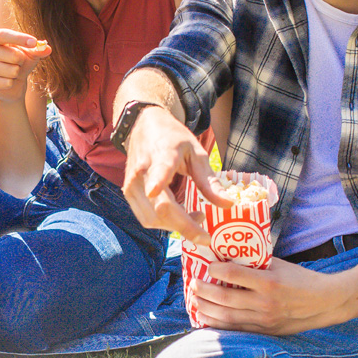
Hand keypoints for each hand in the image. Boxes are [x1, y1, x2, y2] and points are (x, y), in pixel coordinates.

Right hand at [0, 28, 50, 99]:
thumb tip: (47, 48)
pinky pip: (7, 83)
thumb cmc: (19, 63)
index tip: (34, 43)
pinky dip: (11, 84)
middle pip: (13, 55)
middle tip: (17, 63)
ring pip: (12, 71)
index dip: (20, 38)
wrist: (10, 84)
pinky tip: (5, 82)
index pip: (4, 35)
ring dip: (17, 73)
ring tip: (11, 73)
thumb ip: (38, 50)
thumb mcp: (30, 54)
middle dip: (21, 61)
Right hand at [120, 104, 225, 247]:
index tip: (154, 191)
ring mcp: (132, 184)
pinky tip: (179, 214)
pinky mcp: (128, 194)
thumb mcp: (196, 153)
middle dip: (185, 226)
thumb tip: (228, 205)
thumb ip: (210, 181)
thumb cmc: (173, 139)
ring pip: (152, 218)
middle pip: (160, 207)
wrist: (144, 127)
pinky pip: (146, 218)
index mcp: (162, 154)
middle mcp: (142, 171)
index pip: (158, 170)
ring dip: (176, 227)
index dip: (157, 181)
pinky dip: (165, 223)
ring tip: (195, 216)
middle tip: (206, 229)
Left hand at [189, 258, 342, 334]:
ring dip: (206, 308)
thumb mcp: (281, 265)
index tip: (206, 265)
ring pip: (226, 316)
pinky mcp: (264, 330)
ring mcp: (264, 319)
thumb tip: (231, 254)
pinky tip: (206, 317)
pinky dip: (218, 323)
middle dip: (203, 291)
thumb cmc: (301, 280)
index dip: (215, 269)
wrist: (324, 302)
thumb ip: (257, 262)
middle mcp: (265, 302)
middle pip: (225, 298)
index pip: (234, 274)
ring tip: (195, 300)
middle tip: (192, 284)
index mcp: (269, 282)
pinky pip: (235, 329)